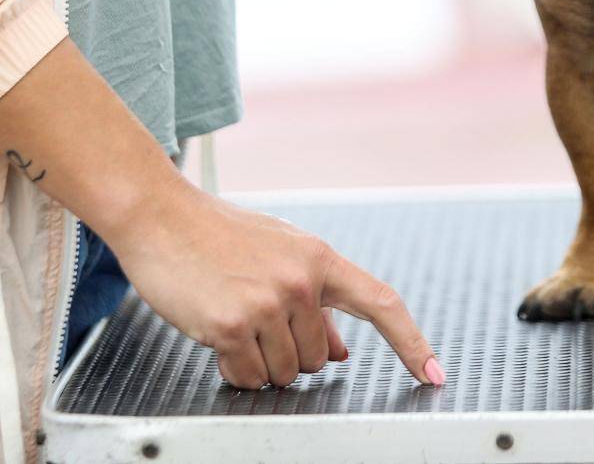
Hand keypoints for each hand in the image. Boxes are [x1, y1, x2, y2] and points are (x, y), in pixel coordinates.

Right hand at [107, 179, 443, 389]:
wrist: (159, 215)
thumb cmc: (217, 235)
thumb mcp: (277, 255)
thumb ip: (315, 301)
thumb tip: (339, 350)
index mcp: (320, 258)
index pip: (381, 303)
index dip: (412, 343)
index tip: (433, 373)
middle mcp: (301, 280)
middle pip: (319, 359)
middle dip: (290, 352)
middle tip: (255, 319)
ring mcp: (269, 303)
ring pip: (285, 374)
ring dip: (259, 363)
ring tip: (234, 320)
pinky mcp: (233, 325)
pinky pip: (249, 377)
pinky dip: (234, 370)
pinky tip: (216, 335)